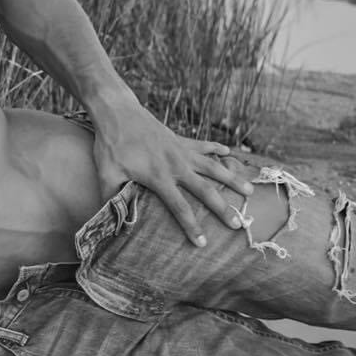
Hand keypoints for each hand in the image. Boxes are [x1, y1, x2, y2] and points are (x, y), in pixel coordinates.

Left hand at [90, 101, 253, 246]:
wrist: (117, 111)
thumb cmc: (110, 144)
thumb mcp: (106, 173)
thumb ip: (110, 197)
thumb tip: (108, 219)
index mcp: (158, 177)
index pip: (179, 207)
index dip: (191, 226)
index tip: (203, 243)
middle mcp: (176, 165)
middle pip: (205, 190)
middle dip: (223, 209)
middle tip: (240, 224)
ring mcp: (180, 150)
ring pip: (213, 166)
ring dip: (232, 178)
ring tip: (250, 191)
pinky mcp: (180, 138)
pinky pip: (203, 145)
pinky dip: (216, 148)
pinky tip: (228, 151)